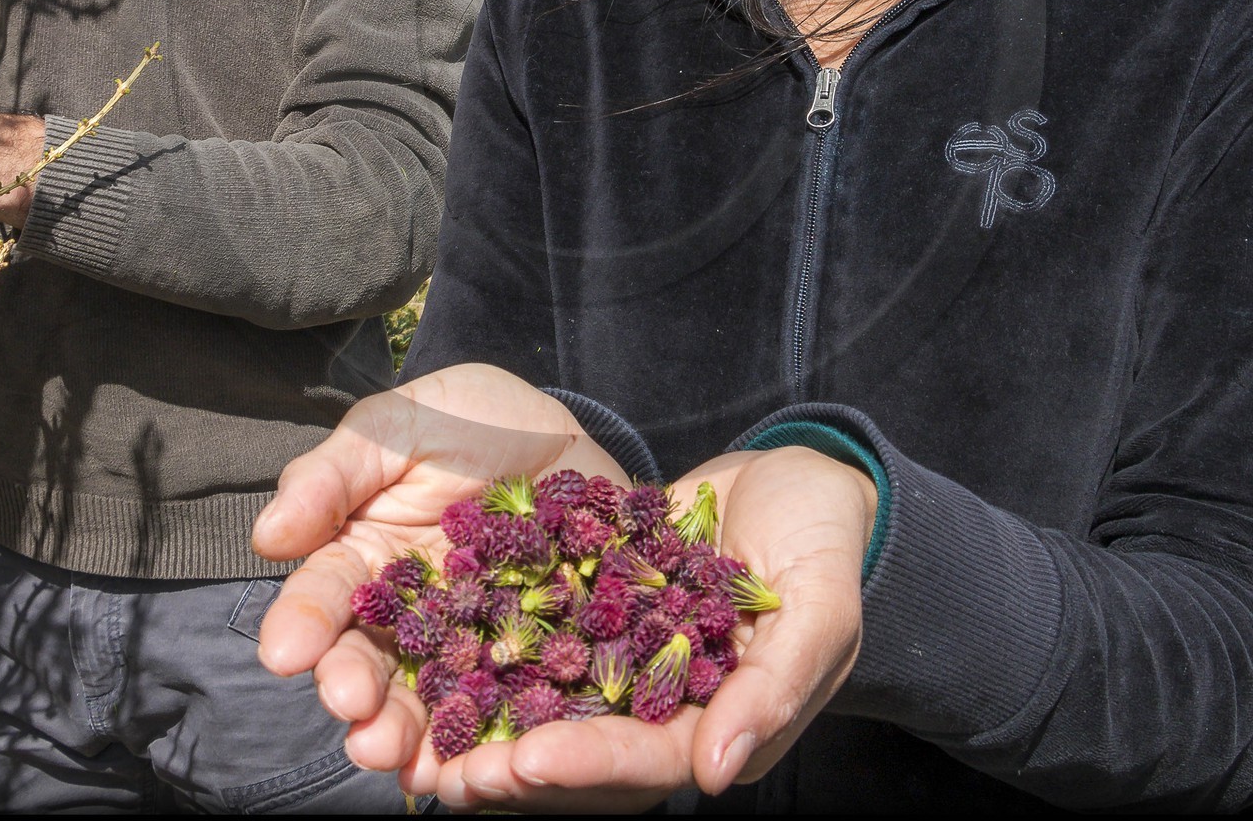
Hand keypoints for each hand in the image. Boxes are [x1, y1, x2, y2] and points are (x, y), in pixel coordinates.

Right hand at [252, 365, 629, 769]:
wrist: (566, 430)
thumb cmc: (469, 417)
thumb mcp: (398, 424)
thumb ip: (333, 475)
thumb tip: (268, 537)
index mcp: (363, 559)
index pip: (322, 597)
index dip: (302, 625)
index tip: (288, 653)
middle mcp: (406, 614)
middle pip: (368, 663)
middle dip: (354, 693)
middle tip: (353, 711)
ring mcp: (466, 642)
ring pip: (426, 700)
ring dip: (406, 733)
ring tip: (399, 753)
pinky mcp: (530, 658)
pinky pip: (504, 706)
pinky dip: (484, 740)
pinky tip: (470, 765)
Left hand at [409, 445, 875, 812]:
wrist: (807, 479)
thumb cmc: (828, 544)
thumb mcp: (821, 610)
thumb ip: (775, 687)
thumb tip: (717, 772)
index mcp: (719, 722)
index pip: (646, 760)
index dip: (585, 766)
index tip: (521, 765)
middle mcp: (664, 700)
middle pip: (583, 748)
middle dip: (515, 764)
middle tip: (445, 773)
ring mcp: (628, 652)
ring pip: (552, 697)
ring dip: (492, 716)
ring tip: (424, 725)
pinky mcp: (602, 601)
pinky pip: (546, 626)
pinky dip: (497, 640)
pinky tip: (442, 635)